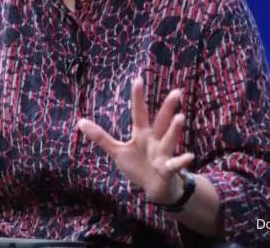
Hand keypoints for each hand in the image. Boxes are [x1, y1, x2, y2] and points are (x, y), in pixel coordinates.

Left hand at [78, 79, 193, 204]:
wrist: (154, 189)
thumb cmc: (138, 166)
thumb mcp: (117, 151)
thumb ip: (101, 137)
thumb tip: (80, 122)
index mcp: (142, 134)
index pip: (139, 113)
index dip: (138, 98)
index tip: (138, 79)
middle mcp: (155, 141)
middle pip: (161, 122)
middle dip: (167, 108)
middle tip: (176, 92)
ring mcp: (163, 154)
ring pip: (169, 140)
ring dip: (174, 130)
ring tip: (180, 118)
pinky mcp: (168, 169)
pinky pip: (175, 165)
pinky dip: (181, 162)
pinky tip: (189, 157)